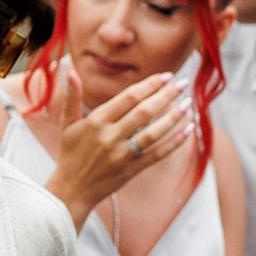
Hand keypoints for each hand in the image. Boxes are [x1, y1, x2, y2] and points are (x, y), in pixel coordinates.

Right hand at [40, 68, 191, 224]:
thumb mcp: (67, 122)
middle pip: (144, 112)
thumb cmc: (71, 153)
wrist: (72, 190)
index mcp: (96, 121)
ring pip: (154, 132)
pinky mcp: (133, 169)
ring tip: (188, 103)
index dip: (149, 85)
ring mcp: (123, 154)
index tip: (166, 76)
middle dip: (166, 95)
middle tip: (182, 83)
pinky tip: (188, 129)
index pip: (128, 97)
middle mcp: (110, 136)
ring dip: (173, 117)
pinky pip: (158, 153)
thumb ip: (71, 94)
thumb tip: (69, 65)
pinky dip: (175, 141)